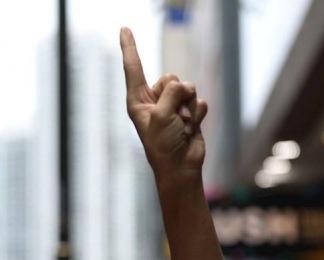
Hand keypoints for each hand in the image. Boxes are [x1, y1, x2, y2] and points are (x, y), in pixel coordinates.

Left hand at [119, 28, 207, 180]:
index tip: (123, 28)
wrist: (180, 167)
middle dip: (177, 94)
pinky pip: (200, 102)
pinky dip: (198, 114)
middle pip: (171, 77)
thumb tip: (185, 86)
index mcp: (138, 101)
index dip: (129, 47)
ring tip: (182, 125)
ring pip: (188, 88)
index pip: (133, 67)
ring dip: (189, 107)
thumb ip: (170, 92)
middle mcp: (154, 101)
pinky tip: (191, 128)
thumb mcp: (160, 115)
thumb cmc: (162, 145)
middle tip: (173, 117)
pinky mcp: (188, 112)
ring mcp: (172, 106)